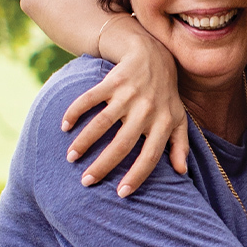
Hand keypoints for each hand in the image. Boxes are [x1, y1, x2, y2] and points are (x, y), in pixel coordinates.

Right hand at [61, 22, 188, 194]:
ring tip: (70, 158)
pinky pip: (90, 98)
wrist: (153, 53)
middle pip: (122, 144)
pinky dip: (75, 111)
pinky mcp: (111, 81)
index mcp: (163, 123)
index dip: (137, 176)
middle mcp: (145, 110)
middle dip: (103, 165)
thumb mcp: (178, 117)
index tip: (121, 193)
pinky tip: (64, 126)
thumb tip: (182, 172)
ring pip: (102, 122)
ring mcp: (127, 95)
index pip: (150, 156)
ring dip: (84, 141)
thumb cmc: (165, 93)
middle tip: (86, 182)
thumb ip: (180, 144)